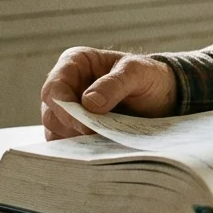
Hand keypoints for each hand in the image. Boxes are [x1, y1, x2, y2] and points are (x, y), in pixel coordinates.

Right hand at [40, 47, 177, 140]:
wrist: (161, 96)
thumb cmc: (148, 77)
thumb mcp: (138, 73)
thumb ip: (115, 84)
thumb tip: (88, 103)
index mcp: (75, 63)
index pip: (54, 88)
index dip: (65, 109)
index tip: (86, 126)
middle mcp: (66, 85)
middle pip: (52, 114)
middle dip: (72, 129)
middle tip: (98, 138)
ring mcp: (68, 109)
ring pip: (56, 131)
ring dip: (75, 141)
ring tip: (103, 142)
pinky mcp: (75, 128)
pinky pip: (66, 144)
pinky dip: (80, 149)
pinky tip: (100, 149)